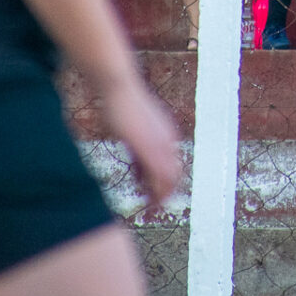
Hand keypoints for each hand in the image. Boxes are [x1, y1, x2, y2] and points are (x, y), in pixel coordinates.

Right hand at [100, 79, 181, 209]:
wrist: (120, 86)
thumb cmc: (123, 105)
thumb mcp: (135, 129)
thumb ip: (140, 148)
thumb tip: (140, 165)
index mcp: (168, 135)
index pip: (173, 165)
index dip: (167, 182)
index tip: (156, 195)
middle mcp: (169, 139)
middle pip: (175, 173)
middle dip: (167, 192)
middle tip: (156, 207)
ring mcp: (160, 142)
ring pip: (170, 176)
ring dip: (163, 194)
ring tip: (154, 208)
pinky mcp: (148, 145)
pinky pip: (158, 173)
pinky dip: (157, 189)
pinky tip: (151, 199)